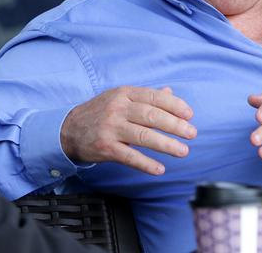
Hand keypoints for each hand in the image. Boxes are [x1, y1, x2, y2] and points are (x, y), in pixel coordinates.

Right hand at [61, 86, 196, 174]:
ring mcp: (111, 128)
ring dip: (166, 144)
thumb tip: (170, 92)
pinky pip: (129, 156)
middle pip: (151, 116)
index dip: (174, 105)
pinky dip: (146, 163)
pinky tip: (160, 169)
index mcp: (124, 94)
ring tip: (183, 151)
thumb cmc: (101, 112)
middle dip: (175, 125)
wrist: (69, 129)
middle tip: (192, 134)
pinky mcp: (105, 147)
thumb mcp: (120, 98)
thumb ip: (145, 97)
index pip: (154, 97)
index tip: (189, 115)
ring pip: (143, 136)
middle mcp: (118, 109)